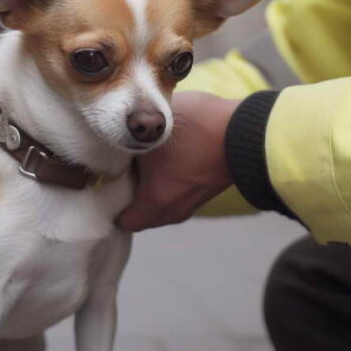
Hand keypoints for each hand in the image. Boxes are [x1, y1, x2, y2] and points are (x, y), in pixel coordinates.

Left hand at [116, 91, 240, 231]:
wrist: (246, 131)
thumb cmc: (196, 130)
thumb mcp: (154, 131)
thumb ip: (130, 142)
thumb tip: (113, 144)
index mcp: (154, 204)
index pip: (122, 220)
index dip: (109, 201)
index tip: (104, 181)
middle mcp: (172, 212)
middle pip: (141, 212)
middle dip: (130, 194)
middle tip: (122, 167)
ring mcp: (191, 203)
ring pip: (160, 202)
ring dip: (150, 186)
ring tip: (144, 158)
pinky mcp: (204, 191)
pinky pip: (177, 193)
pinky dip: (169, 181)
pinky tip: (167, 155)